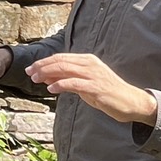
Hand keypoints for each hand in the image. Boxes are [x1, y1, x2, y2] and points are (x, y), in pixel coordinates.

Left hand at [24, 52, 158, 124]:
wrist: (131, 102)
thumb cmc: (107, 92)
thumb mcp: (84, 83)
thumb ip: (67, 78)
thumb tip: (46, 77)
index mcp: (87, 60)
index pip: (61, 57)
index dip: (44, 62)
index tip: (31, 68)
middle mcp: (90, 64)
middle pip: (60, 61)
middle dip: (42, 66)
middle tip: (29, 73)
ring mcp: (94, 75)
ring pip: (65, 69)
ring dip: (47, 73)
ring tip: (36, 79)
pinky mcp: (96, 87)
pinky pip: (74, 83)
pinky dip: (60, 84)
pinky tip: (51, 88)